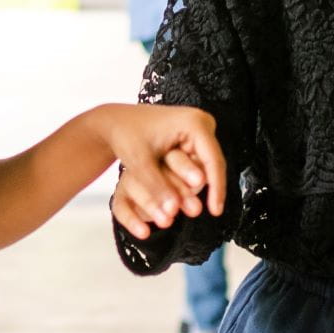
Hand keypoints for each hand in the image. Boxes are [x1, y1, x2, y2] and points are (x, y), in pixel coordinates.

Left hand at [101, 103, 225, 240]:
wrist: (117, 120)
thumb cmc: (126, 135)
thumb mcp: (140, 162)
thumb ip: (156, 186)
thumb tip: (172, 210)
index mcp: (194, 123)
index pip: (213, 161)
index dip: (216, 188)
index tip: (215, 211)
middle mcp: (201, 122)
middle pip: (212, 163)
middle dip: (208, 188)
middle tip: (206, 212)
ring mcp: (198, 129)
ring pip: (205, 164)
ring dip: (198, 186)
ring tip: (192, 208)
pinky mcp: (192, 137)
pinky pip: (198, 162)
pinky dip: (191, 179)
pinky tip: (187, 195)